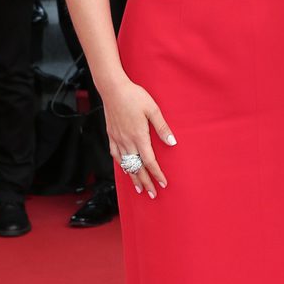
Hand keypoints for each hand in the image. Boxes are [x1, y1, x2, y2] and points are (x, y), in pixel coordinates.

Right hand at [103, 77, 174, 196]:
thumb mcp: (153, 109)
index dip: (157, 174)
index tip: (163, 183)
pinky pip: (116, 155)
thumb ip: (162, 127)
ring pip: (126, 164)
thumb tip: (171, 142)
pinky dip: (121, 165)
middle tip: (152, 194)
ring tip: (139, 188)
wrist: (112, 89)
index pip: (149, 161)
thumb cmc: (134, 96)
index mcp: (139, 136)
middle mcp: (127, 141)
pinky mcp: (111, 135)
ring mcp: (117, 139)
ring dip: (133, 177)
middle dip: (146, 182)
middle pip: (137, 167)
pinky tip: (124, 169)